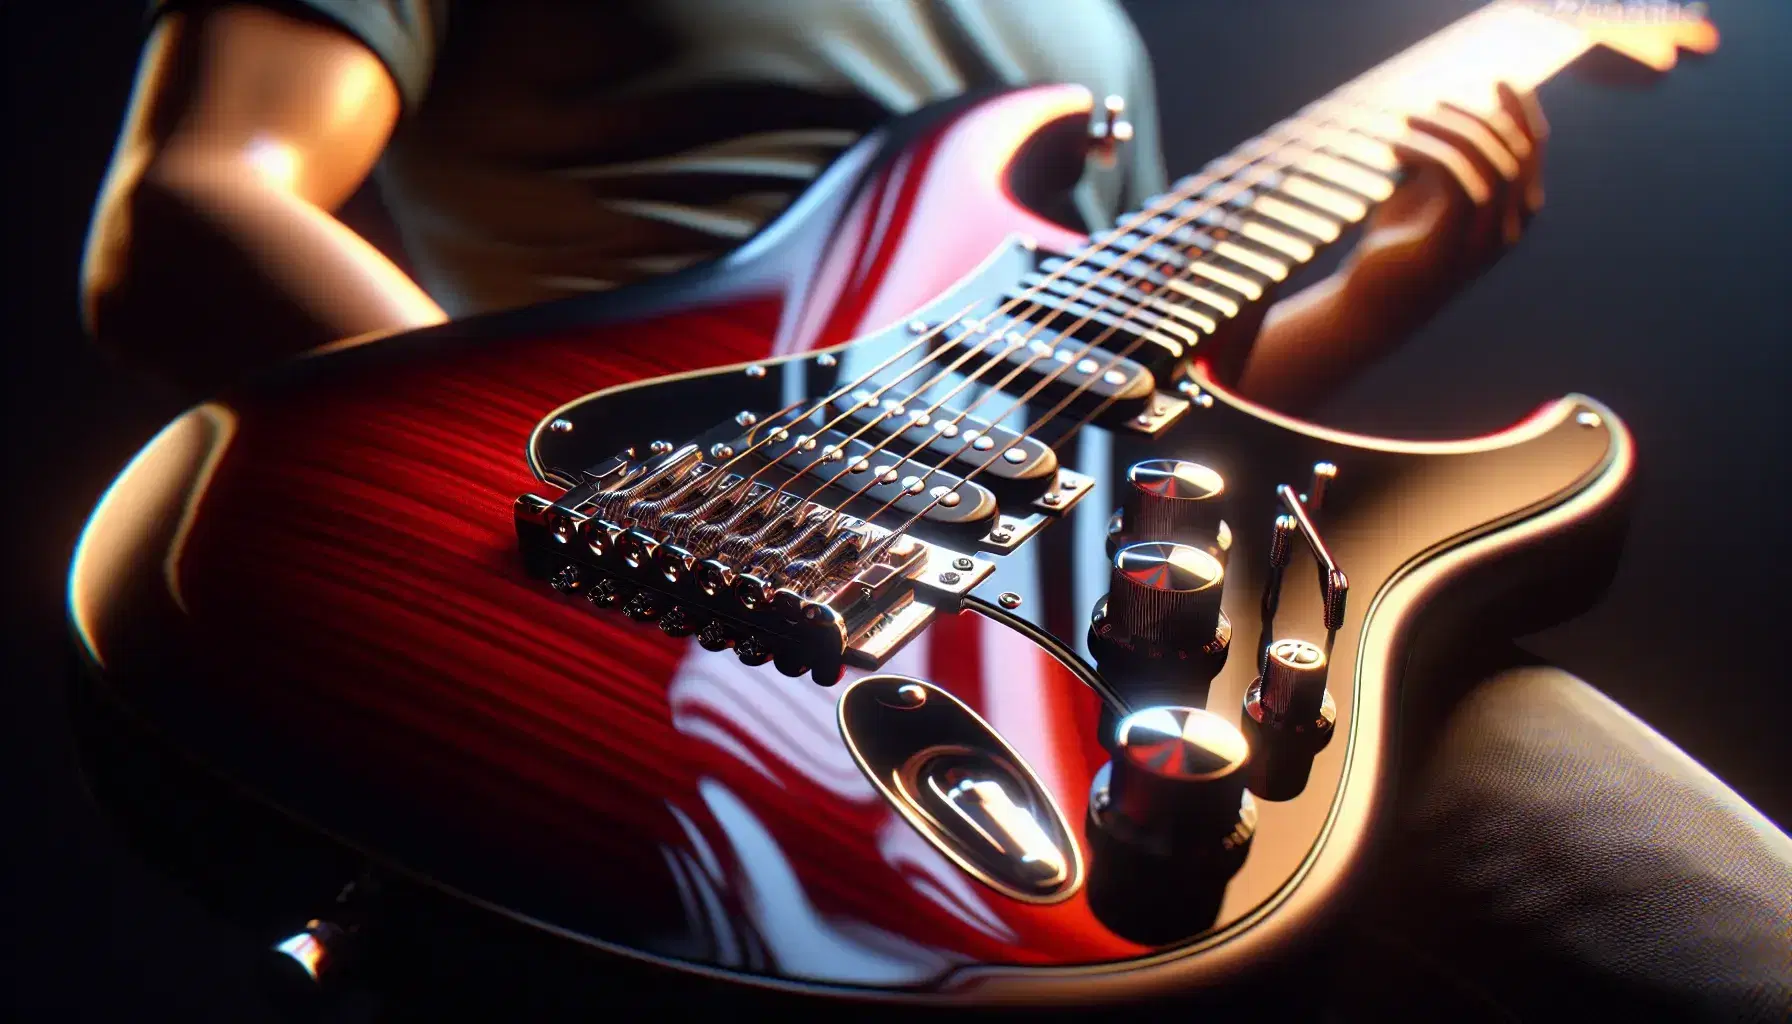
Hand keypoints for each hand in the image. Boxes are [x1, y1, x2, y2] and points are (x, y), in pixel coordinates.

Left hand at [1229, 82, 1548, 412]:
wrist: (1367, 308)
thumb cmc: (1395, 250)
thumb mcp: (1423, 196)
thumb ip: (1445, 162)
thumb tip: (1445, 118)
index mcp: (1509, 214)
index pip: (1532, 153)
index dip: (1523, 112)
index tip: (1502, 81)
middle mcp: (1507, 229)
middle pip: (1518, 153)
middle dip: (1481, 116)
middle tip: (1435, 104)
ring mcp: (1484, 242)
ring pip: (1493, 164)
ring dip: (1451, 131)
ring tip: (1408, 121)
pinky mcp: (1451, 248)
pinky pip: (1460, 183)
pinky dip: (1431, 153)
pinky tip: (1396, 149)